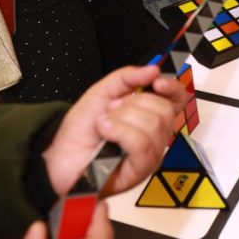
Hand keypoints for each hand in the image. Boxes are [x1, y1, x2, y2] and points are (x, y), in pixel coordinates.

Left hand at [42, 65, 190, 197]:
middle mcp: (155, 136)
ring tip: (104, 124)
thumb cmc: (81, 130)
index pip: (178, 100)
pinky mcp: (141, 169)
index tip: (157, 82)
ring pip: (153, 125)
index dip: (173, 88)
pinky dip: (120, 131)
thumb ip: (127, 78)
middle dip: (133, 104)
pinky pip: (141, 143)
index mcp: (150, 115)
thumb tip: (154, 69)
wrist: (60, 155)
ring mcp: (151, 154)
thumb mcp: (101, 93)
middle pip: (164, 110)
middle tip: (111, 110)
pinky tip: (106, 133)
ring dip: (121, 119)